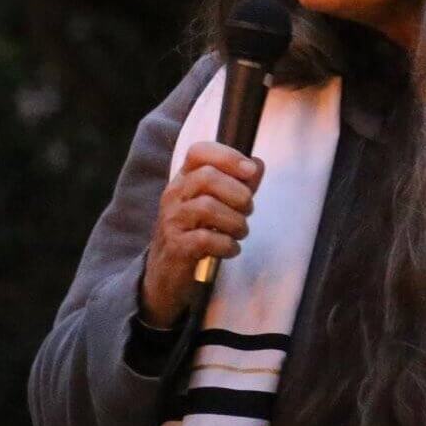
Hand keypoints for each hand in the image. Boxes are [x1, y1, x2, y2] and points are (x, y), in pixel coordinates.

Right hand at [140, 142, 264, 327]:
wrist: (168, 274)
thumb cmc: (198, 233)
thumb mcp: (219, 205)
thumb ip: (239, 184)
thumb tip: (258, 164)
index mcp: (184, 179)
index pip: (199, 151)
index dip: (228, 156)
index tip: (251, 171)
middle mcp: (174, 195)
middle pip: (207, 178)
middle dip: (238, 194)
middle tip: (247, 211)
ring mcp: (172, 221)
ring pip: (207, 207)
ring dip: (236, 222)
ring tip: (239, 232)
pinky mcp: (176, 247)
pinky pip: (207, 239)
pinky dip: (227, 245)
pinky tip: (230, 250)